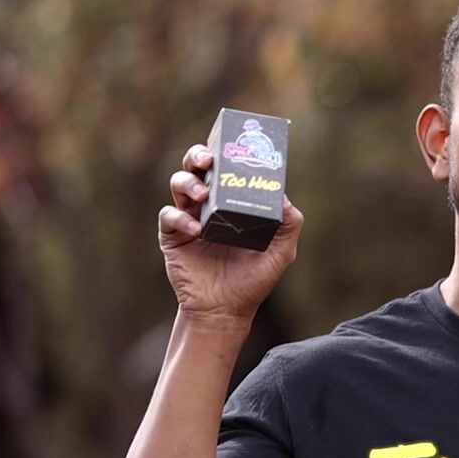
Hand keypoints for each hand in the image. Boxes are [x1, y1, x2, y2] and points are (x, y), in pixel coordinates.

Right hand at [158, 144, 303, 325]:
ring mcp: (188, 218)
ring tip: (203, 192)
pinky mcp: (173, 236)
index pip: (226, 168)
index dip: (226, 153)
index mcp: (233, 203)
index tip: (234, 146)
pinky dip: (180, 217)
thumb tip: (284, 197)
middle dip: (199, 155)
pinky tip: (196, 228)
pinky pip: (169, 216)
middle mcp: (209, 205)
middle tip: (209, 159)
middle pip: (196, 167)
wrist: (226, 311)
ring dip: (188, 182)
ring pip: (178, 184)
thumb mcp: (281, 253)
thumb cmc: (253, 280)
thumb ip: (289, 225)